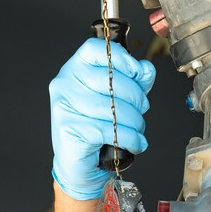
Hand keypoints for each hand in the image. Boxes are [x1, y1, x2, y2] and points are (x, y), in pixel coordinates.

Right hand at [49, 38, 155, 199]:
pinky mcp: (70, 129)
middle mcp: (65, 83)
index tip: (137, 72)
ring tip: (137, 130)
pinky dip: (131, 139)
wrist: (79, 163)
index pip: (97, 49)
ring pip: (114, 107)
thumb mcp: (120, 97)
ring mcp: (64, 106)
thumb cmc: (98, 125)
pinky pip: (112, 130)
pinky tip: (134, 143)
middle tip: (141, 110)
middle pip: (112, 79)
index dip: (122, 58)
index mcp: (75, 68)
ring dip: (135, 122)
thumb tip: (146, 69)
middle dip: (136, 98)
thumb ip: (134, 79)